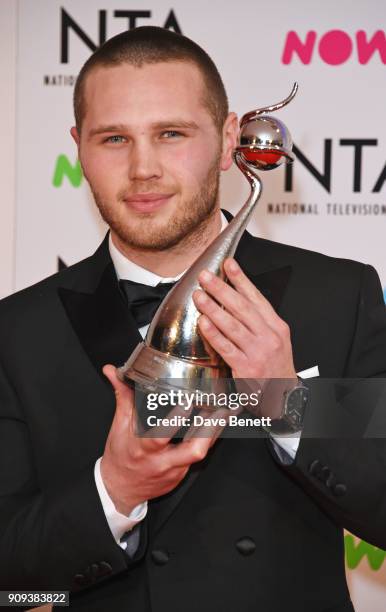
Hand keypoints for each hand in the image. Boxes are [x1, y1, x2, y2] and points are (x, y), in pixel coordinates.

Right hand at [100, 365, 216, 515]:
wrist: (121, 489)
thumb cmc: (120, 456)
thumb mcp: (119, 426)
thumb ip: (122, 396)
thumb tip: (113, 371)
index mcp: (143, 448)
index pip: (160, 436)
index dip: (176, 420)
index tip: (188, 401)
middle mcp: (162, 462)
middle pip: (193, 451)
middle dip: (210, 430)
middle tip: (223, 408)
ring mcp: (175, 470)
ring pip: (201, 453)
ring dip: (216, 431)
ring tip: (228, 411)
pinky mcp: (182, 475)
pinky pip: (199, 456)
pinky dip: (209, 439)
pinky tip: (219, 424)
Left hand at [192, 258, 296, 418]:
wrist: (284, 396)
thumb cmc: (276, 366)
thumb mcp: (276, 339)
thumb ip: (259, 321)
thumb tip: (237, 298)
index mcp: (276, 326)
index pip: (257, 298)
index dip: (241, 279)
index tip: (229, 264)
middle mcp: (269, 336)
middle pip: (242, 307)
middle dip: (222, 289)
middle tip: (205, 277)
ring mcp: (258, 352)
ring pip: (232, 325)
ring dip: (213, 308)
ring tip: (199, 295)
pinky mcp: (246, 367)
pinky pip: (226, 347)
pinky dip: (213, 333)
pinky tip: (203, 322)